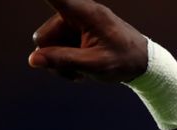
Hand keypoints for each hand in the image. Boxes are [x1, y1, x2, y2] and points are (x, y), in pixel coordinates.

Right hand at [28, 0, 147, 82]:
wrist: (143, 63)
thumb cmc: (123, 61)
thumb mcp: (96, 65)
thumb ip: (64, 61)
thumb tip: (33, 59)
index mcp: (85, 13)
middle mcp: (76, 12)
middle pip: (44, 37)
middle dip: (55, 57)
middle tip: (79, 71)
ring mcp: (73, 22)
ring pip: (47, 45)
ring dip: (61, 62)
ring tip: (83, 70)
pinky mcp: (73, 31)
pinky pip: (55, 47)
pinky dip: (65, 60)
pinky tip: (82, 67)